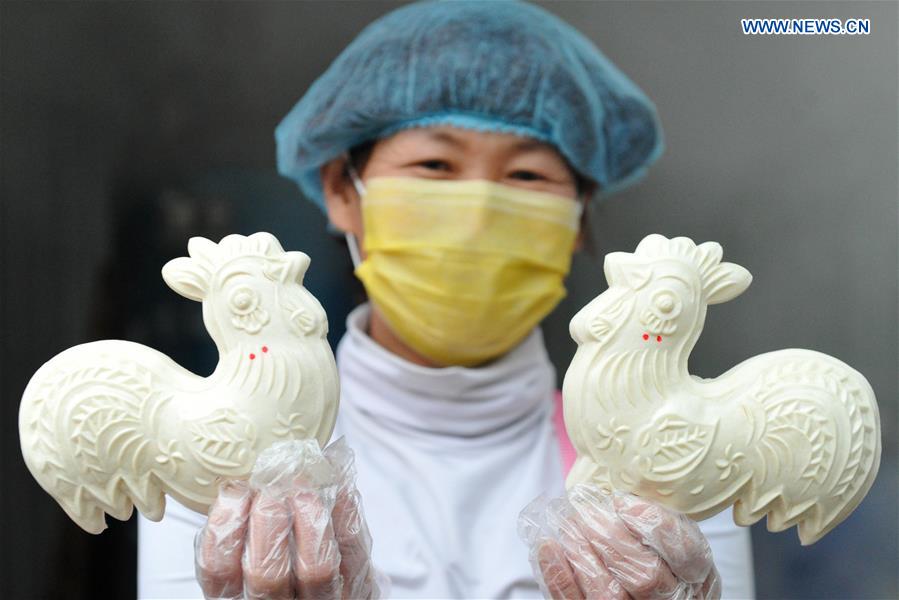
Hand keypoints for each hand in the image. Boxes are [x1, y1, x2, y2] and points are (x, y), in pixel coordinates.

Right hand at [194, 438, 379, 599]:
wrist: (337, 586)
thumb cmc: (282, 561)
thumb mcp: (250, 546)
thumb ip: (244, 516)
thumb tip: (254, 459)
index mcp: (238, 594)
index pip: (219, 570)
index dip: (224, 528)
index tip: (235, 490)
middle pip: (266, 572)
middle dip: (268, 520)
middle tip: (272, 484)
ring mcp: (320, 599)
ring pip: (315, 567)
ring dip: (308, 516)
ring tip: (303, 483)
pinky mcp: (358, 586)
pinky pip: (353, 549)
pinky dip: (345, 509)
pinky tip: (336, 481)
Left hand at [519, 484, 719, 599]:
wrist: (642, 594)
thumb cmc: (658, 557)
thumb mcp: (675, 537)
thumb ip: (660, 518)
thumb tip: (617, 486)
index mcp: (696, 576)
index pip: (686, 552)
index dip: (654, 525)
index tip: (622, 501)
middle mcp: (672, 599)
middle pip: (645, 574)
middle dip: (610, 535)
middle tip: (585, 506)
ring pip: (608, 593)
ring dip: (582, 551)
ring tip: (569, 522)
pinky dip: (559, 575)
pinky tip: (549, 545)